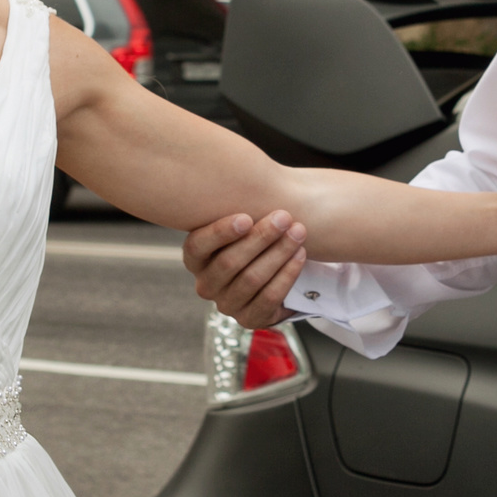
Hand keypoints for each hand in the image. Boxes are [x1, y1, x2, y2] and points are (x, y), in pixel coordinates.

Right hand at [184, 210, 306, 328]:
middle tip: (284, 217)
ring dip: (278, 254)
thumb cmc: (255, 238)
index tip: (246, 216)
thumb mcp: (242, 223)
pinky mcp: (250, 319)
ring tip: (298, 232)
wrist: (277, 269)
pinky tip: (300, 256)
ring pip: (252, 279)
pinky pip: (269, 297)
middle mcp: (206, 284)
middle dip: (261, 238)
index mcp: (196, 259)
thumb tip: (244, 177)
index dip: (220, 233)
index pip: (197, 247)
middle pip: (229, 263)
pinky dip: (287, 274)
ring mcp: (227, 304)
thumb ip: (238, 210)